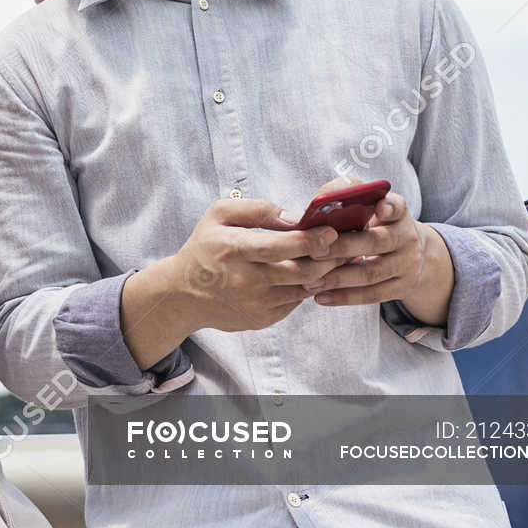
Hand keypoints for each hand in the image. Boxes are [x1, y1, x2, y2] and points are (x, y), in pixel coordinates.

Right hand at [170, 198, 345, 332]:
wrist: (183, 294)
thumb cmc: (204, 248)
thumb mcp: (219, 215)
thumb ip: (255, 209)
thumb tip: (293, 217)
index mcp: (234, 249)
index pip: (280, 247)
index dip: (310, 240)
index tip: (331, 232)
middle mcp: (246, 280)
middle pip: (301, 271)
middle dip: (329, 258)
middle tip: (345, 245)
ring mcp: (256, 303)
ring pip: (303, 288)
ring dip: (324, 273)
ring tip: (335, 257)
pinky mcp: (263, 318)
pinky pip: (295, 301)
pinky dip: (306, 287)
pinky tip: (312, 274)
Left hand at [302, 192, 453, 323]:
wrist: (408, 253)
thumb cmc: (373, 224)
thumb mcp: (367, 207)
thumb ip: (345, 197)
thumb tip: (319, 201)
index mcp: (397, 213)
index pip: (398, 206)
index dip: (390, 206)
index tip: (380, 207)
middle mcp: (407, 237)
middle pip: (375, 242)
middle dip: (344, 248)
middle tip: (315, 253)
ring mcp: (408, 264)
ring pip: (372, 273)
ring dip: (338, 279)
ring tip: (311, 282)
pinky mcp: (404, 287)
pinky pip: (373, 295)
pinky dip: (345, 297)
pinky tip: (321, 298)